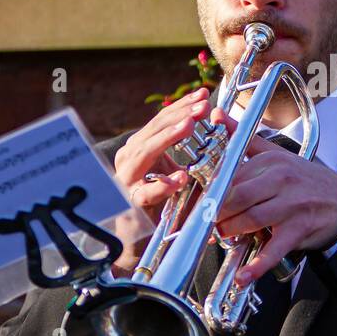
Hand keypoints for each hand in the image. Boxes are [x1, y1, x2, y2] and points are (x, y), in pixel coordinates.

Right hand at [108, 87, 212, 275]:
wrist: (137, 241)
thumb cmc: (157, 203)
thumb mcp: (172, 170)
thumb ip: (183, 152)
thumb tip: (209, 124)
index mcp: (140, 149)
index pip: (160, 121)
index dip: (182, 107)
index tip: (203, 94)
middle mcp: (129, 160)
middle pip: (152, 131)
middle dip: (178, 116)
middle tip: (201, 106)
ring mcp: (127, 180)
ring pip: (144, 153)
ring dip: (168, 138)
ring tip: (190, 125)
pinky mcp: (130, 204)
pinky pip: (145, 192)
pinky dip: (162, 185)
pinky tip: (179, 178)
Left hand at [206, 108, 336, 285]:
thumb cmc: (309, 181)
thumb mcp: (280, 155)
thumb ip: (247, 139)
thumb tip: (220, 117)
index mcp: (272, 162)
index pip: (232, 176)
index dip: (212, 192)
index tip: (201, 203)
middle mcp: (281, 181)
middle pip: (236, 197)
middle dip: (217, 214)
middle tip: (209, 223)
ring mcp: (291, 206)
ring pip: (249, 220)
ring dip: (231, 233)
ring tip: (224, 238)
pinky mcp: (299, 229)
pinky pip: (274, 249)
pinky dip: (257, 265)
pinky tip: (243, 275)